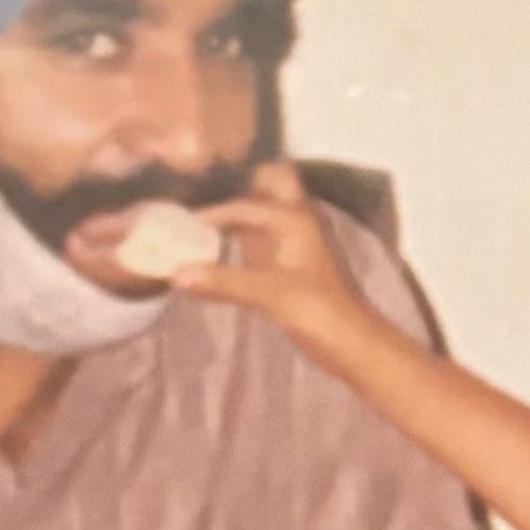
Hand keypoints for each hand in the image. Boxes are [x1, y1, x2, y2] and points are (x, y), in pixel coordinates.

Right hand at [169, 164, 386, 363]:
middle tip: (201, 197)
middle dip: (241, 184)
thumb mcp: (270, 294)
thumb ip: (224, 281)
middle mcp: (296, 222)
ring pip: (267, 212)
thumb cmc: (319, 312)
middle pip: (271, 184)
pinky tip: (215, 252)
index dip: (213, 211)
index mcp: (295, 219)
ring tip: (196, 221)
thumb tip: (175, 273)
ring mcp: (295, 244)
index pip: (246, 204)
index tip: (178, 220)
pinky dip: (242, 240)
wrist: (354, 345)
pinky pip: (263, 240)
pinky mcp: (292, 267)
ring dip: (240, 213)